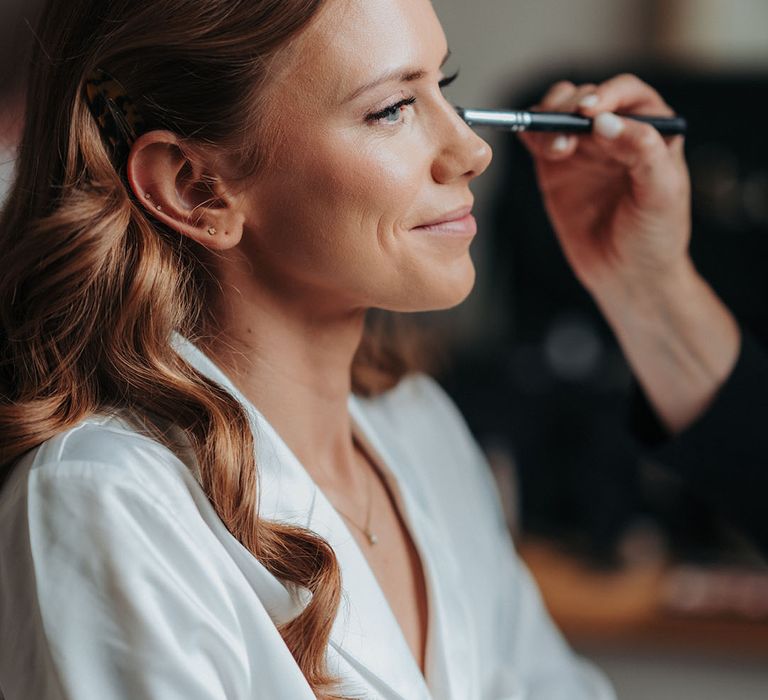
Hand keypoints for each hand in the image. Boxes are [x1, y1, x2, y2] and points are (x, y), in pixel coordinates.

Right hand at [520, 74, 691, 296]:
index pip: (627, 94)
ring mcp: (583, 150)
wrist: (627, 276)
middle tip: (567, 127)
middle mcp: (615, 134)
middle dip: (572, 105)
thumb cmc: (654, 236)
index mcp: (651, 130)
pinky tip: (536, 146)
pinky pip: (538, 139)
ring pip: (558, 113)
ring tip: (556, 149)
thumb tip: (605, 121)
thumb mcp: (661, 194)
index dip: (607, 94)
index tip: (591, 111)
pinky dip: (531, 134)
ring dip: (549, 119)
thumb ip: (642, 151)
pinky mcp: (555, 169)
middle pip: (586, 97)